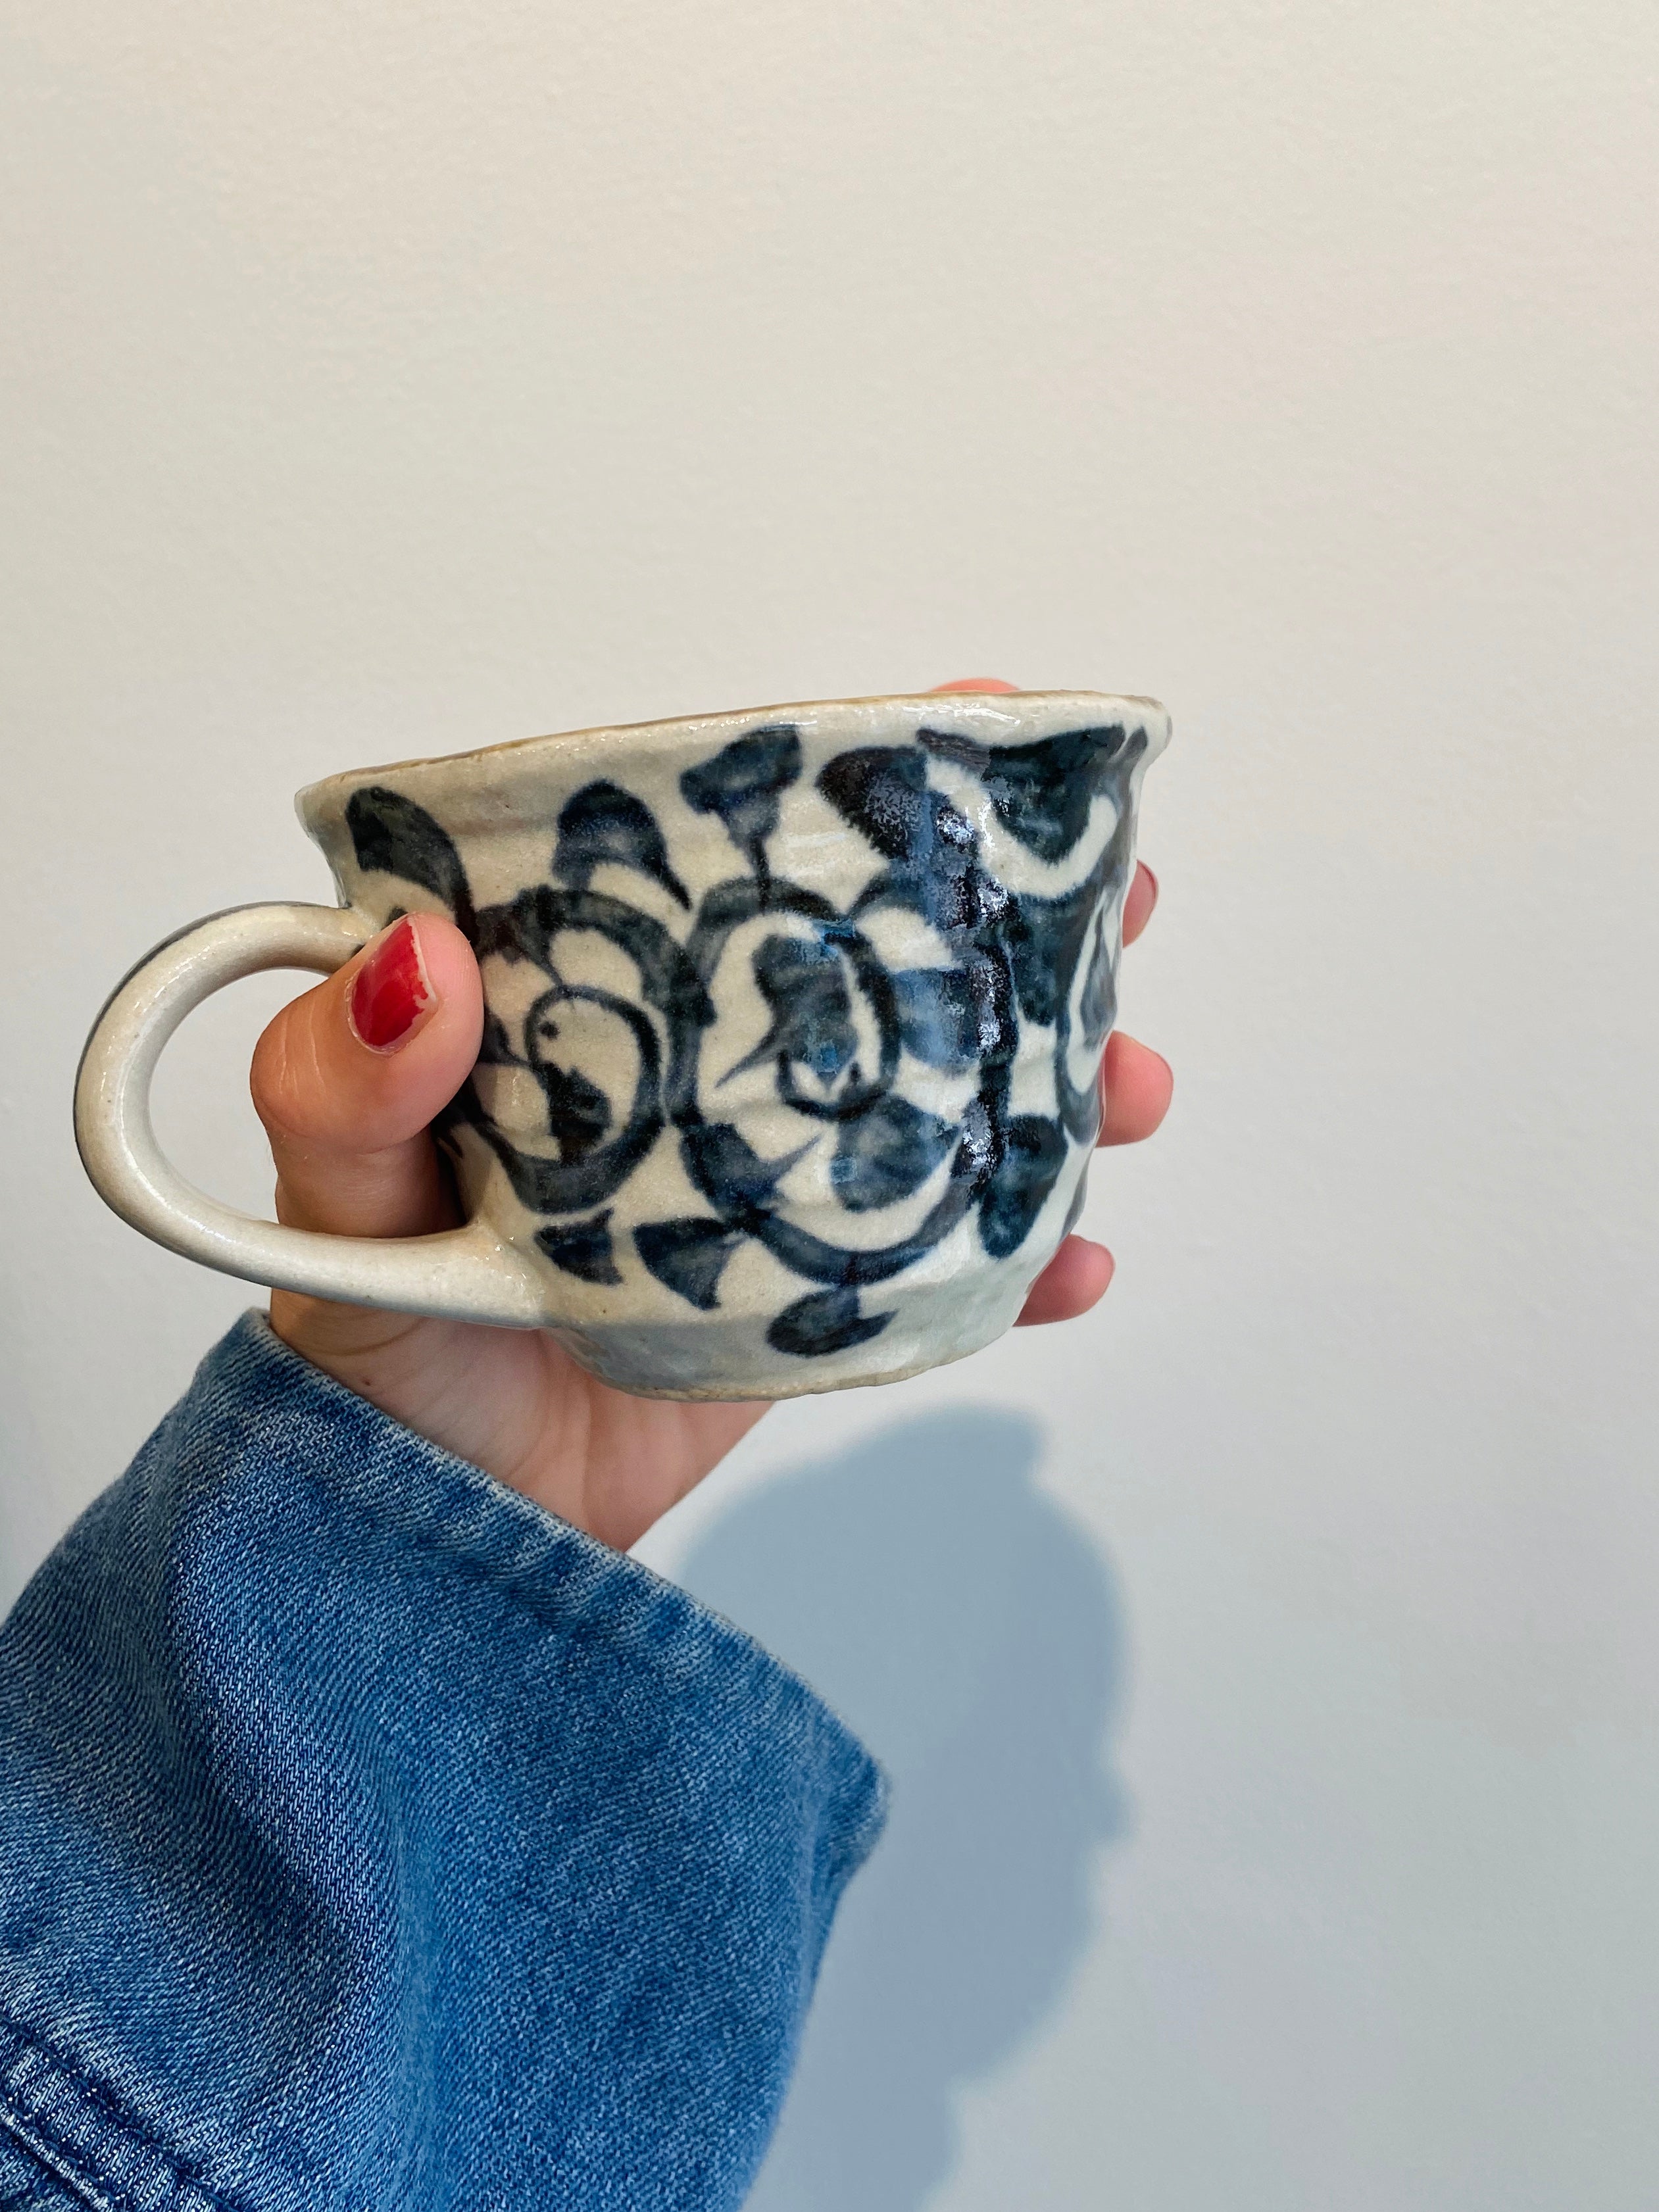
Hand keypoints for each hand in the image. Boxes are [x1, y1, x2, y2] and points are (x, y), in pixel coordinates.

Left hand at [253, 679, 1171, 1549]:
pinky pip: (942, 1262)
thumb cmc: (374, 1347)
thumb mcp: (331, 1194)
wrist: (438, 1525)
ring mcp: (770, 1178)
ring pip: (941, 1095)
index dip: (855, 780)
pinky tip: (1076, 1261)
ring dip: (1058, 1082)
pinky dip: (1022, 1260)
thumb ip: (340, 1084)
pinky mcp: (814, 1293)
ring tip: (1133, 1087)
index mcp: (595, 996)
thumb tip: (418, 967)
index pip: (731, 848)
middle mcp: (701, 1067)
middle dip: (1012, 925)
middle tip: (1115, 905)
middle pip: (879, 959)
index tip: (973, 729)